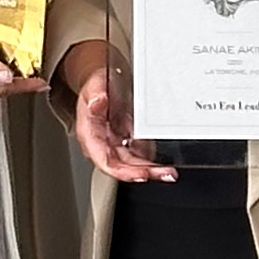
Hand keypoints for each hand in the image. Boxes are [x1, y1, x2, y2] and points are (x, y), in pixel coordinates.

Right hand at [72, 63, 174, 182]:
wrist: (101, 83)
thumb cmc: (96, 87)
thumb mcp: (94, 84)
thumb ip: (95, 93)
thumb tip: (97, 102)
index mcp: (91, 135)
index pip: (105, 160)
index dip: (123, 171)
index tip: (141, 174)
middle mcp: (103, 144)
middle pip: (122, 166)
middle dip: (143, 172)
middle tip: (164, 173)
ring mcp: (117, 144)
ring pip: (133, 164)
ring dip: (151, 170)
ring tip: (168, 171)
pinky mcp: (128, 142)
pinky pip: (140, 156)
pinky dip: (153, 161)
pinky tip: (165, 163)